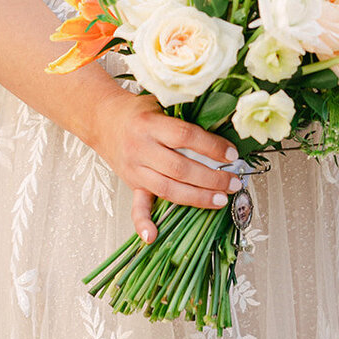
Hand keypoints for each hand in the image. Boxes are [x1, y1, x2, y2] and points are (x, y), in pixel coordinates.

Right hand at [90, 91, 241, 243]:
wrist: (104, 119)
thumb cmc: (138, 110)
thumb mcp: (161, 101)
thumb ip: (186, 112)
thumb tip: (223, 120)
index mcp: (150, 124)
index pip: (185, 136)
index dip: (211, 147)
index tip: (232, 154)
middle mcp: (141, 149)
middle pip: (180, 168)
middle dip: (211, 178)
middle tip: (235, 182)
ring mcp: (135, 170)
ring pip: (168, 189)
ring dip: (197, 198)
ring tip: (222, 199)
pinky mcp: (132, 185)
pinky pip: (137, 207)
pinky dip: (143, 223)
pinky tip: (153, 237)